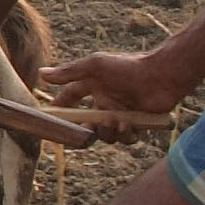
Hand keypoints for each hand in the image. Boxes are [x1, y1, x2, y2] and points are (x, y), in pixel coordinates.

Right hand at [40, 49, 184, 126]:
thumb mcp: (95, 65)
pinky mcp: (137, 124)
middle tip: (90, 127)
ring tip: (117, 122)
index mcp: (94, 87)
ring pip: (106, 134)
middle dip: (87, 129)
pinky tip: (128, 126)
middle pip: (87, 124)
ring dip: (108, 132)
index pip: (70, 98)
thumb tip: (42, 74)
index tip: (49, 116)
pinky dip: (125, 136)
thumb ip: (69, 72)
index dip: (60, 108)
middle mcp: (106, 101)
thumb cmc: (129, 66)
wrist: (162, 75)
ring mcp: (121, 113)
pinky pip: (125, 139)